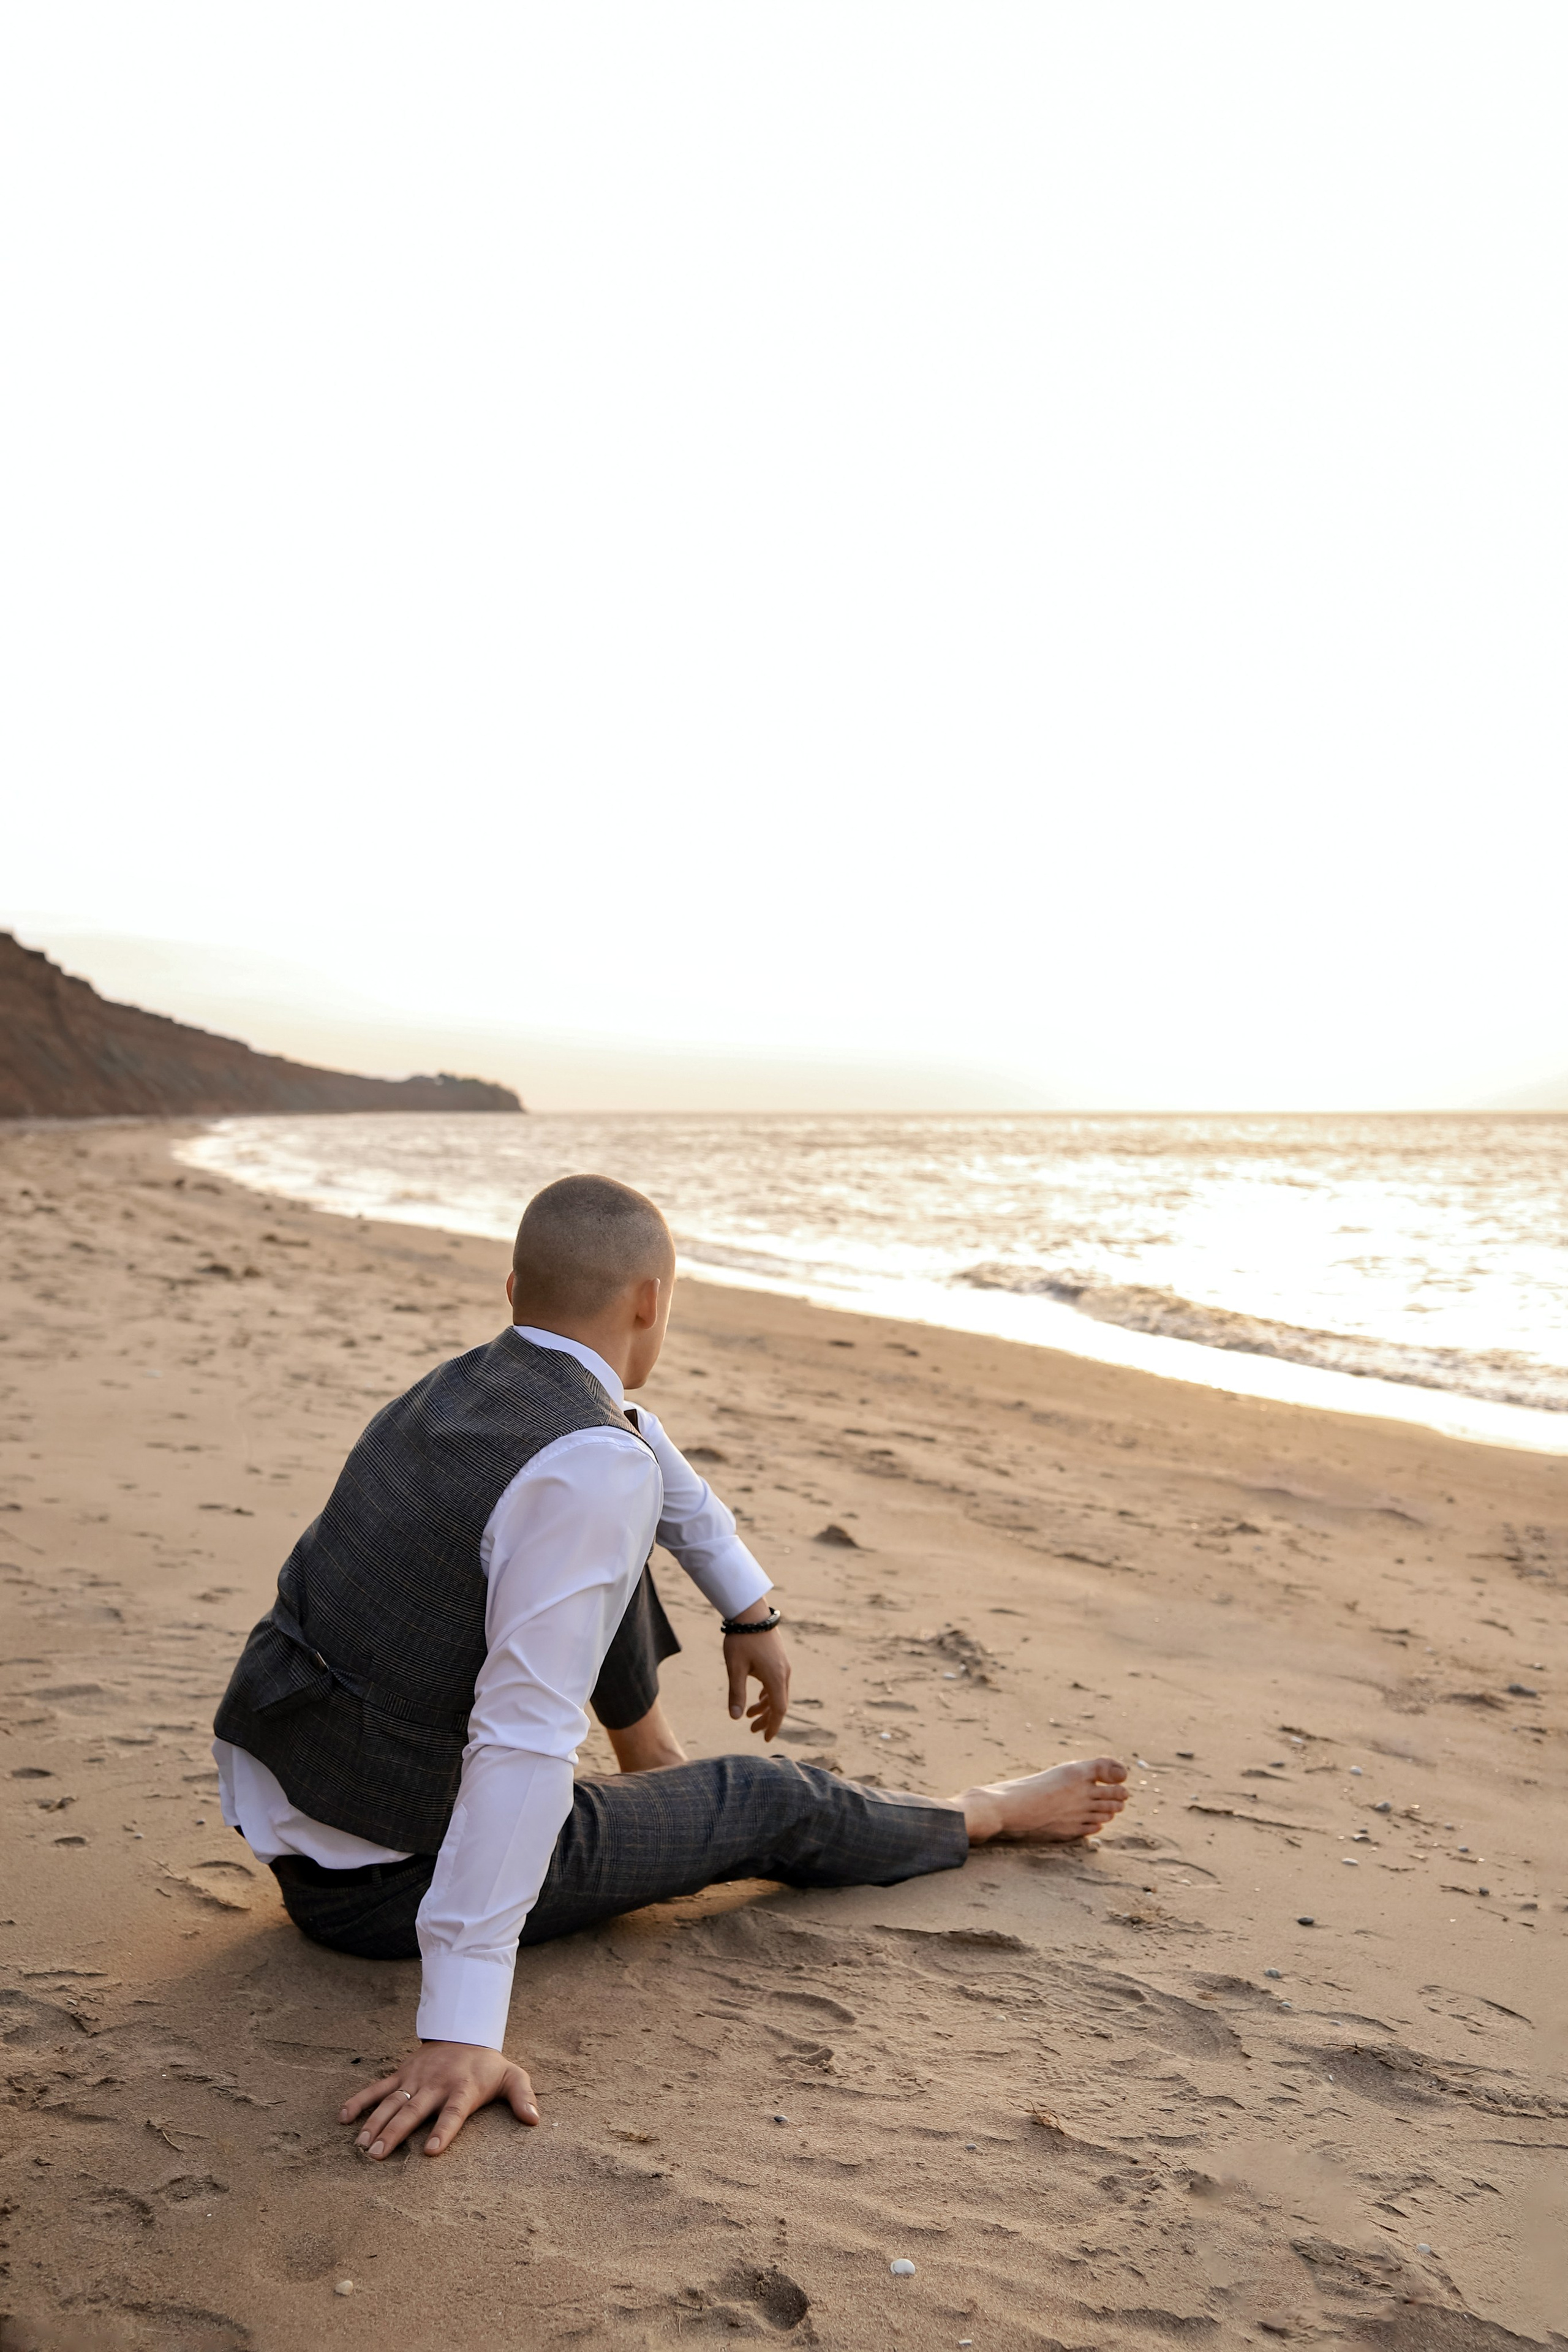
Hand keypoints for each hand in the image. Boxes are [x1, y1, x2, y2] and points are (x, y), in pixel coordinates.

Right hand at [339, 2040, 538, 2159]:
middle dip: (395, 2133)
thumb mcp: (512, 2076)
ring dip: (375, 2123)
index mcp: (463, 2088)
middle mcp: (436, 2083)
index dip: (443, 2131)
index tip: (430, 2152)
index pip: (453, 2113)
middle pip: (414, 2111)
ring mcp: (416, 2077)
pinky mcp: (402, 2073)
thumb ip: (523, 2097)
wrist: (465, 2030)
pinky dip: (360, 2100)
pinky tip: (343, 2117)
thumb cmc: (488, 2064)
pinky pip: (377, 2087)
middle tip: (377, 2156)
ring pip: (392, 2102)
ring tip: (361, 2146)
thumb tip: (535, 2120)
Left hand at [724, 1623, 790, 1739]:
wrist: (751, 1612)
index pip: (778, 1709)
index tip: (766, 1739)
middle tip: (752, 1730)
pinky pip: (777, 1682)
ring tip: (748, 1715)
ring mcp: (783, 1665)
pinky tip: (758, 1696)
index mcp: (775, 1677)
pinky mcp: (778, 1658)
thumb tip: (735, 1717)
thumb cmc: (741, 1639)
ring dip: (765, 1706)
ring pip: (777, 1693)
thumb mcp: (735, 1667)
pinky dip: (768, 1693)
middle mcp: (783, 1673)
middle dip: (767, 1719)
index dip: (773, 1726)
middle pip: (779, 1703)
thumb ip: (736, 1693)